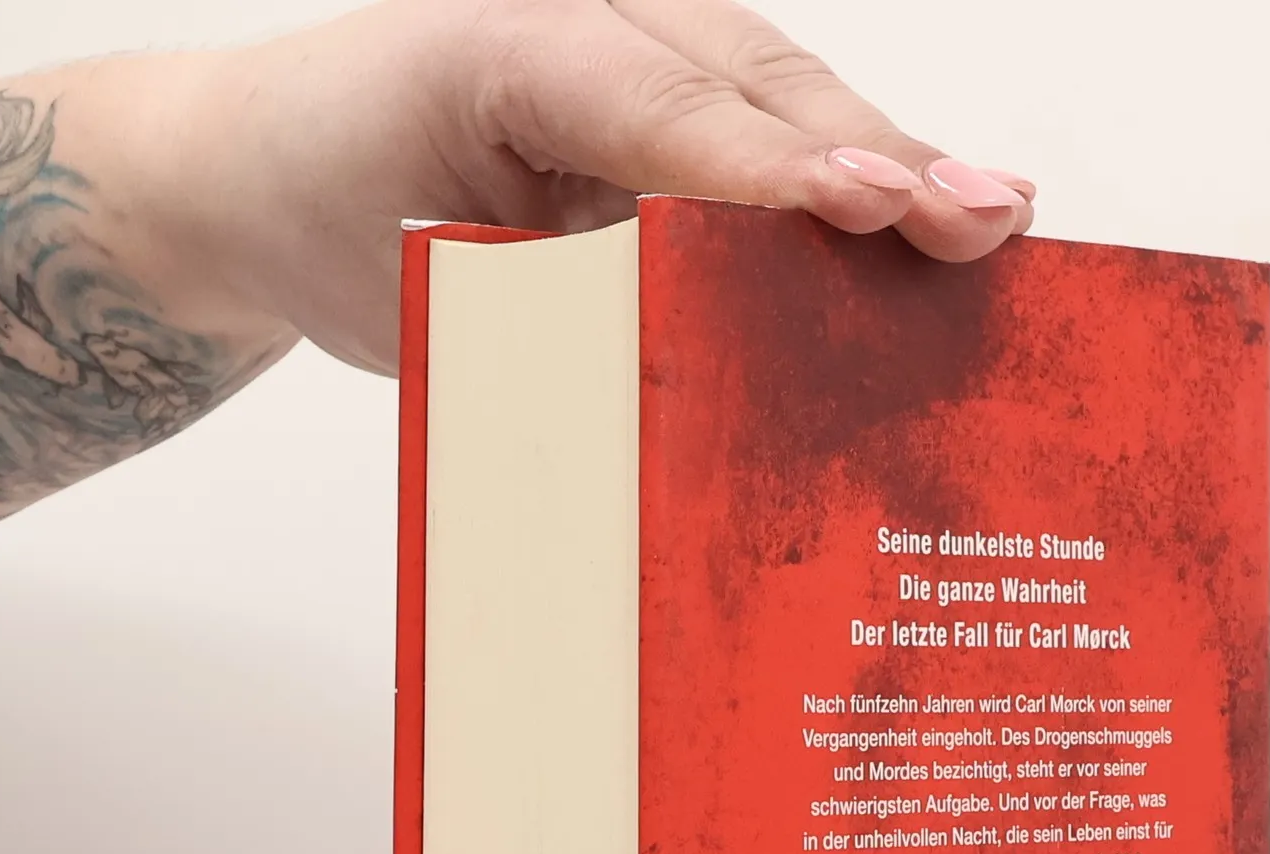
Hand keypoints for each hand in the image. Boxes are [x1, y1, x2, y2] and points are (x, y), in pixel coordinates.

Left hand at [175, 0, 1036, 374]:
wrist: (275, 170)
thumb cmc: (335, 210)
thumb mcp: (421, 286)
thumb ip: (548, 319)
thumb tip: (692, 399)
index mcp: (504, 42)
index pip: (659, 106)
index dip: (772, 165)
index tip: (868, 207)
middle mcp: (586, 23)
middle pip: (757, 82)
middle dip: (875, 155)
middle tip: (979, 218)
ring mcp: (633, 49)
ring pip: (782, 94)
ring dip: (892, 162)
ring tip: (994, 219)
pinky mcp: (659, 105)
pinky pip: (765, 128)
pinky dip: (849, 180)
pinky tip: (937, 220)